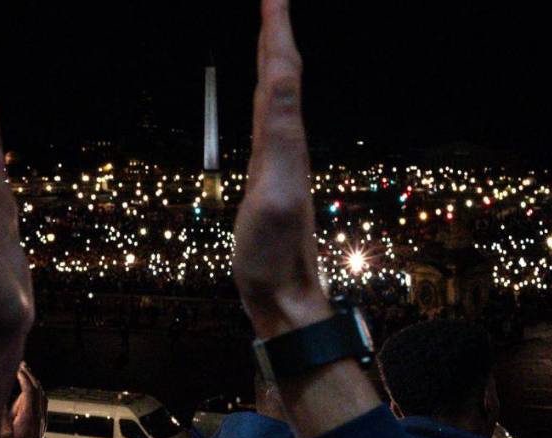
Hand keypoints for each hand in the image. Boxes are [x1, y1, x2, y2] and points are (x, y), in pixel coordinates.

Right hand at [0, 363, 46, 437]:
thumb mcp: (2, 437)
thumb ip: (1, 418)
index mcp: (28, 415)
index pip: (29, 390)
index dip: (23, 377)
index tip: (16, 367)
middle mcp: (38, 414)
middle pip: (37, 389)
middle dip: (29, 375)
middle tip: (21, 364)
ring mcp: (42, 418)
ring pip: (41, 394)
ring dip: (34, 382)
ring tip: (25, 373)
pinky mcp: (42, 422)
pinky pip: (42, 401)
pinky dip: (36, 391)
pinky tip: (31, 390)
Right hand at [233, 0, 330, 338]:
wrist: (285, 297)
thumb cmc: (273, 258)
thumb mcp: (273, 196)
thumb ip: (281, 140)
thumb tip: (283, 84)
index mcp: (286, 141)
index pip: (283, 70)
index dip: (278, 28)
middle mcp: (287, 143)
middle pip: (284, 73)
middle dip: (277, 29)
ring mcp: (280, 159)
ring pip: (279, 92)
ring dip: (274, 53)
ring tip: (268, 26)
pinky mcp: (270, 174)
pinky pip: (270, 117)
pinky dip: (266, 89)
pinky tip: (264, 91)